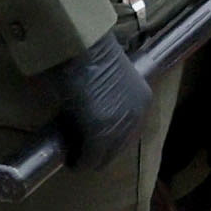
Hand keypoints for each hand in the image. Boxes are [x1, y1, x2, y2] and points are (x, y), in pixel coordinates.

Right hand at [43, 31, 155, 165]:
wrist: (82, 47)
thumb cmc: (90, 54)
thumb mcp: (109, 78)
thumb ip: (108, 96)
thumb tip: (93, 108)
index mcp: (141, 99)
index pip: (128, 131)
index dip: (109, 139)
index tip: (92, 140)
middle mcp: (136, 115)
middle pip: (118, 148)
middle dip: (99, 153)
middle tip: (79, 152)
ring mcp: (119, 126)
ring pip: (104, 157)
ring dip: (88, 158)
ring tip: (73, 157)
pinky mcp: (100, 134)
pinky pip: (90, 158)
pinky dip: (79, 162)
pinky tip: (69, 161)